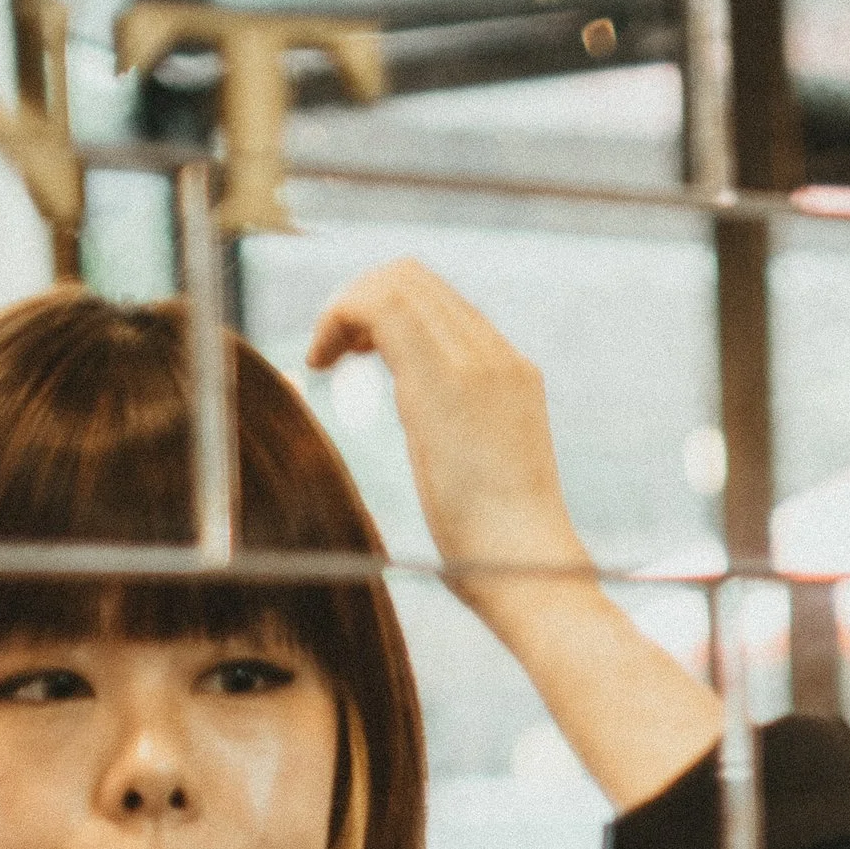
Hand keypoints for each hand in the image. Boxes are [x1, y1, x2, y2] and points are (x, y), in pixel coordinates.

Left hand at [306, 257, 723, 812]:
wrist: (529, 568)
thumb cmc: (502, 549)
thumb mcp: (483, 476)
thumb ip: (462, 441)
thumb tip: (440, 449)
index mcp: (512, 375)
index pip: (440, 304)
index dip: (385, 313)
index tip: (357, 355)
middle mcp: (497, 356)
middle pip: (414, 279)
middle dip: (359, 301)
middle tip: (332, 352)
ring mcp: (475, 362)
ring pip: (395, 284)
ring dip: (345, 309)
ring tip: (324, 356)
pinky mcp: (444, 380)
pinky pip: (379, 310)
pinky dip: (337, 320)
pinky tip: (320, 362)